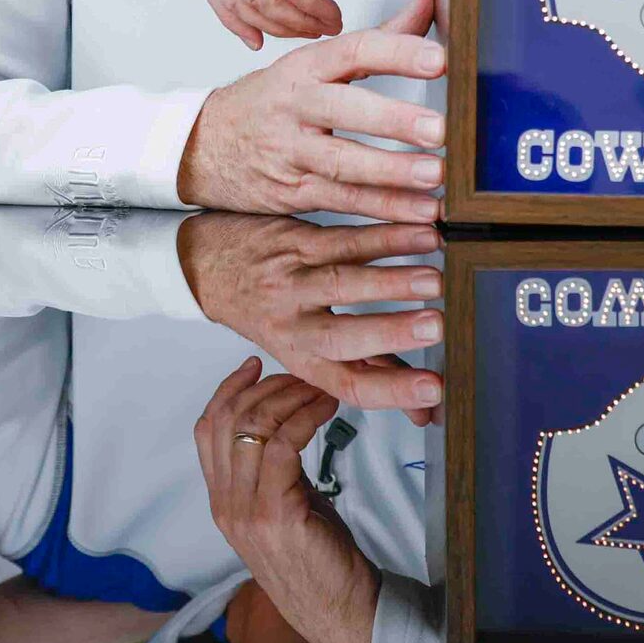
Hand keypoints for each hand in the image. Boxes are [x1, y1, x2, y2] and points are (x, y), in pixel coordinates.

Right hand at [177, 0, 444, 220]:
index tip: (439, 59)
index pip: (354, 51)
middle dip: (393, 120)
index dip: (398, 53)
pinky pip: (342, 201)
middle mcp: (296, 106)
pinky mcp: (292, 191)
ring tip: (434, 176)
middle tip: (438, 129)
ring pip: (343, 163)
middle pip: (345, 109)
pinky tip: (418, 211)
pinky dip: (382, 209)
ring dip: (392, 173)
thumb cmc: (266, 103)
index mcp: (306, 68)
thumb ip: (378, 38)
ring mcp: (291, 151)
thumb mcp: (313, 64)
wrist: (202, 145)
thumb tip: (428, 5)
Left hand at [179, 214, 442, 416]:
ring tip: (434, 280)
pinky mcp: (295, 243)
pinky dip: (384, 237)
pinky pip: (343, 240)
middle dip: (391, 333)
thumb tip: (426, 407)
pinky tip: (421, 236)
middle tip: (435, 328)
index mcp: (303, 359)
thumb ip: (373, 371)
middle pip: (341, 336)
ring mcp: (293, 281)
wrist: (208, 267)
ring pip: (342, 283)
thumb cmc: (270, 312)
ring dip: (391, 281)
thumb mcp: (310, 348)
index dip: (392, 391)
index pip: (348, 384)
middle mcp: (295, 324)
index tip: (434, 390)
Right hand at [195, 361, 380, 642]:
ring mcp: (245, 512)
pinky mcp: (276, 515)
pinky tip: (327, 409)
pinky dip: (305, 417)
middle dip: (263, 386)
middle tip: (301, 374)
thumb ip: (274, 472)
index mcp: (222, 502)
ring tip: (320, 387)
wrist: (344, 616)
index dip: (226, 391)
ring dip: (289, 396)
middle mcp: (225, 505)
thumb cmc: (323, 562)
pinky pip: (283, 445)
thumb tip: (286, 423)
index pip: (206, 430)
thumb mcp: (286, 508)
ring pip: (252, 427)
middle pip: (224, 420)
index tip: (254, 365)